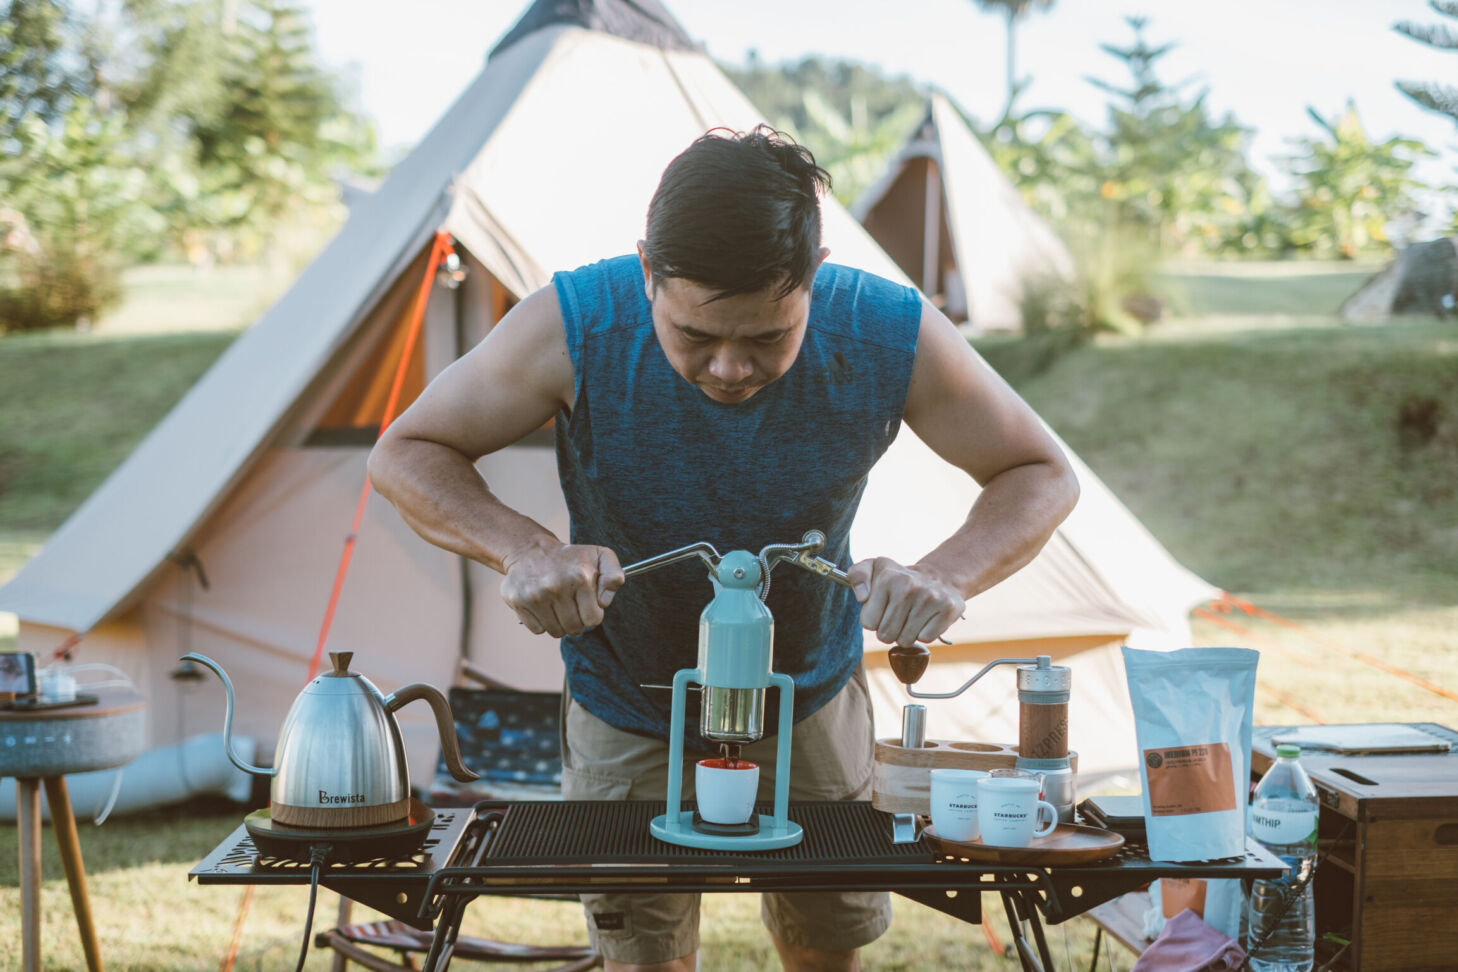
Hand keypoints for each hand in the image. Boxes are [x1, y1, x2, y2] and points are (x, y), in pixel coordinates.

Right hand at [500, 542, 624, 636]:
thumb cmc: (570, 558)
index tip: (586, 603)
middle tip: (571, 604)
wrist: (530, 550)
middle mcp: (556, 586)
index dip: (592, 614)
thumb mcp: (600, 556)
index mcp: (581, 577)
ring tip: (557, 604)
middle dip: (576, 620)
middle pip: (574, 628)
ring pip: (556, 632)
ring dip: (559, 623)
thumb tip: (604, 602)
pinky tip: (542, 605)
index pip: (593, 619)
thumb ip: (614, 576)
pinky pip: (538, 630)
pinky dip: (542, 622)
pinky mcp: (518, 601)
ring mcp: (535, 595)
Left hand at [845, 557, 963, 646]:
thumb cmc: (899, 578)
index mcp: (887, 577)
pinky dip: (924, 633)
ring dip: (907, 632)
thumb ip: (857, 576)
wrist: (939, 577)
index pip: (868, 623)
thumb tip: (862, 596)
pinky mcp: (948, 609)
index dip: (874, 619)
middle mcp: (909, 586)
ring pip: (906, 640)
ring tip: (912, 615)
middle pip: (886, 634)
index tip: (883, 607)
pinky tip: (927, 618)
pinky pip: (925, 639)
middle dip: (889, 629)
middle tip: (898, 614)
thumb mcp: (873, 569)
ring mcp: (931, 598)